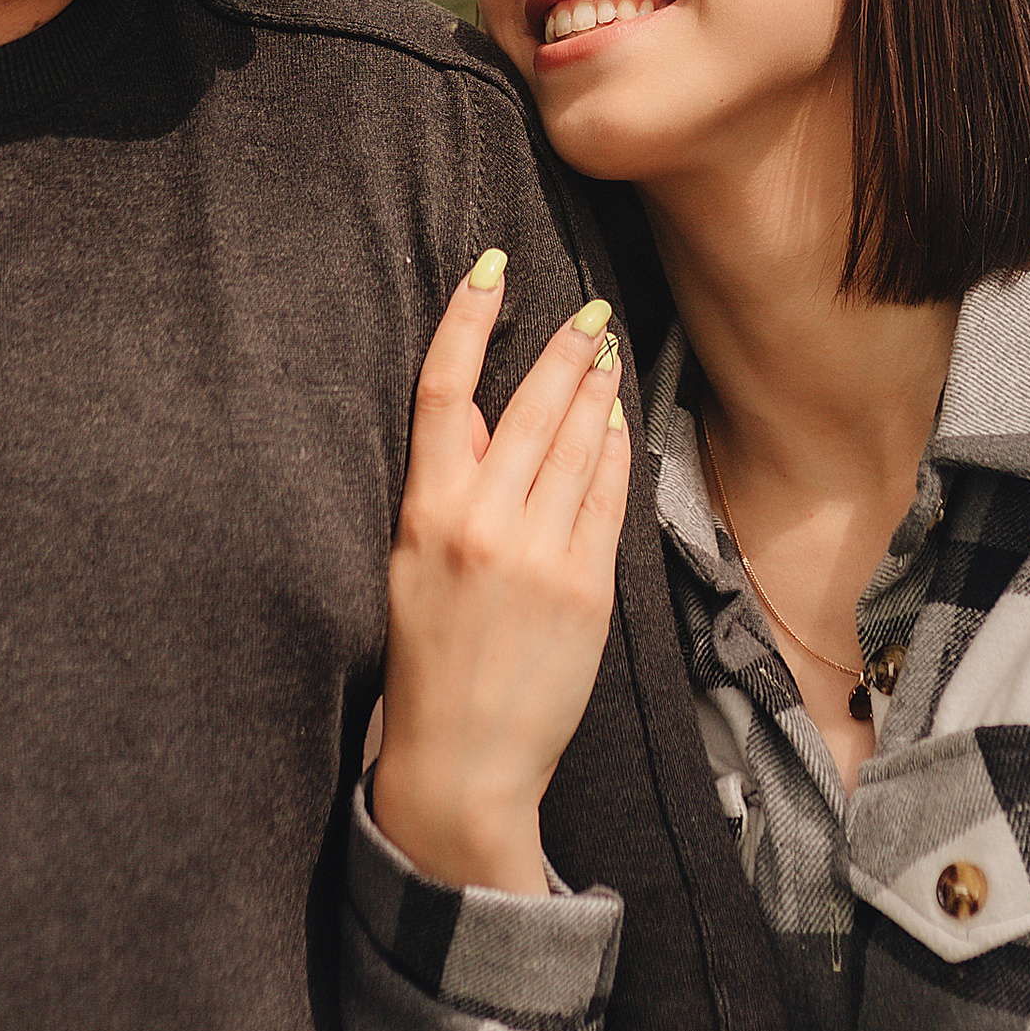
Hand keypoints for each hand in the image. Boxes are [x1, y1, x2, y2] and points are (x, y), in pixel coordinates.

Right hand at [370, 254, 631, 894]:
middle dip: (563, 349)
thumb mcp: (411, 567)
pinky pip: (608, 497)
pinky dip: (615, 452)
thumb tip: (486, 424)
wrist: (461, 763)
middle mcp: (483, 523)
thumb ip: (447, 492)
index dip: (466, 319)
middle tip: (587, 311)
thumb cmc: (428, 664)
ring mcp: (540, 554)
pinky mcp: (587, 586)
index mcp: (424, 513)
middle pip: (531, 405)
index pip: (444, 390)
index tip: (489, 267)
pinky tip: (618, 424)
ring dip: (596, 390)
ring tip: (606, 353)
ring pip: (578, 443)